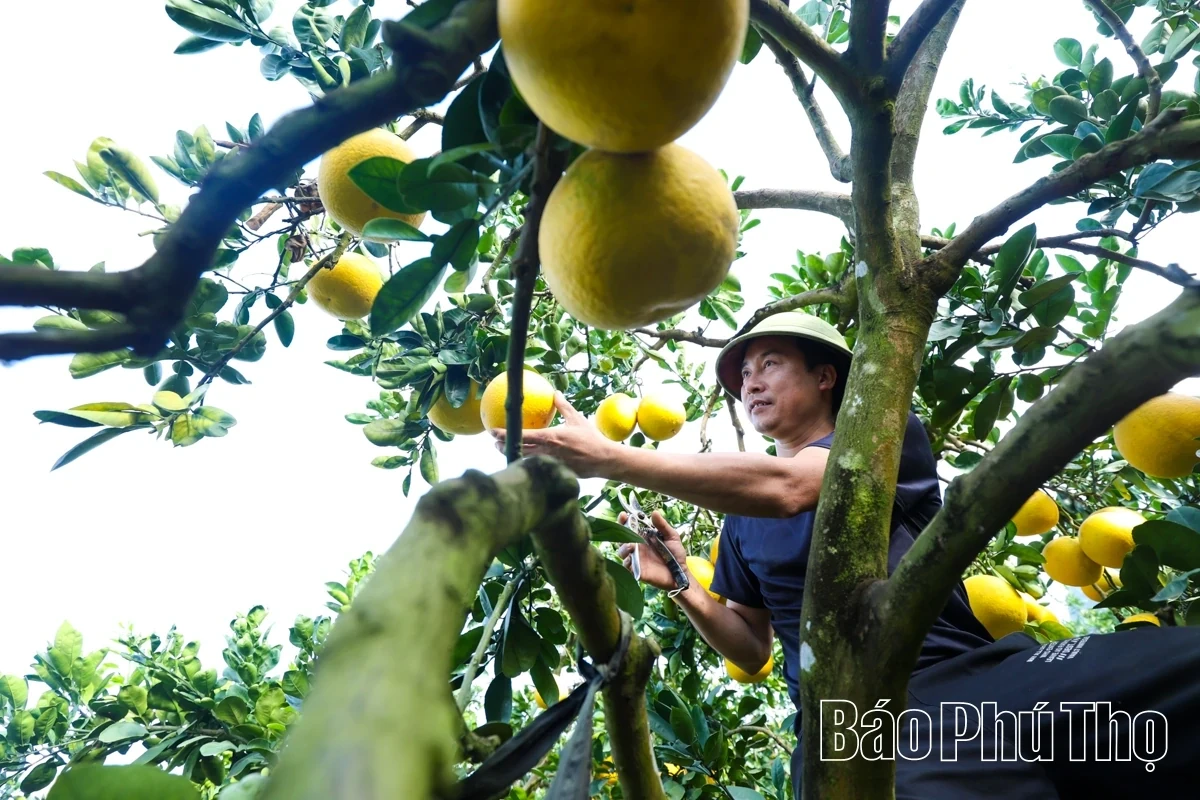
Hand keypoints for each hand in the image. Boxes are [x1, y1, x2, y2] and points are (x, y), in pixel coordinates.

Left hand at [489, 392, 614, 478]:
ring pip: (526, 460)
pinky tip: (524, 462)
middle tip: (495, 443)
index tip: (493, 432)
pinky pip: (538, 468)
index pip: (522, 435)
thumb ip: (563, 406)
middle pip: (519, 450)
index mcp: (551, 437)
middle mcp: (547, 451)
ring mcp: (551, 464)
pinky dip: (528, 464)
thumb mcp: (577, 419)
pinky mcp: (555, 472)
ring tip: (506, 450)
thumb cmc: (591, 438)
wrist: (604, 460)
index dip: (505, 434)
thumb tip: (555, 393)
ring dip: (514, 455)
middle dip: (504, 446)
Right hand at [617, 510, 690, 593]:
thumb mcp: (672, 536)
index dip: (623, 521)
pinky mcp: (638, 571)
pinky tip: (631, 558)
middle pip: (621, 539)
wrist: (681, 573)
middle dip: (619, 533)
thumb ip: (663, 525)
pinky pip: (627, 566)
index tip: (623, 515)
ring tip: (631, 546)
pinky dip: (627, 562)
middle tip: (625, 530)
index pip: (629, 527)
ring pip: (621, 552)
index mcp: (643, 537)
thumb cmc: (676, 554)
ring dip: (623, 548)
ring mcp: (636, 559)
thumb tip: (654, 512)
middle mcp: (637, 547)